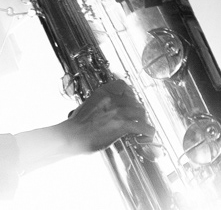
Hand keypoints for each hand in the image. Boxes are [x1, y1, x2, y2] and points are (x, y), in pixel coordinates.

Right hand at [13, 78, 154, 172]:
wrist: (72, 135)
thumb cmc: (76, 125)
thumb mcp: (86, 106)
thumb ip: (98, 104)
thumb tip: (104, 109)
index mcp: (101, 93)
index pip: (122, 85)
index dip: (129, 92)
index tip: (131, 98)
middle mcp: (111, 100)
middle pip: (134, 99)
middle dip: (137, 108)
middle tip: (138, 115)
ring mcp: (117, 112)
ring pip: (140, 111)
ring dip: (143, 119)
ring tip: (143, 125)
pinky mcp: (121, 125)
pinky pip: (142, 126)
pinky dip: (148, 130)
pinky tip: (148, 133)